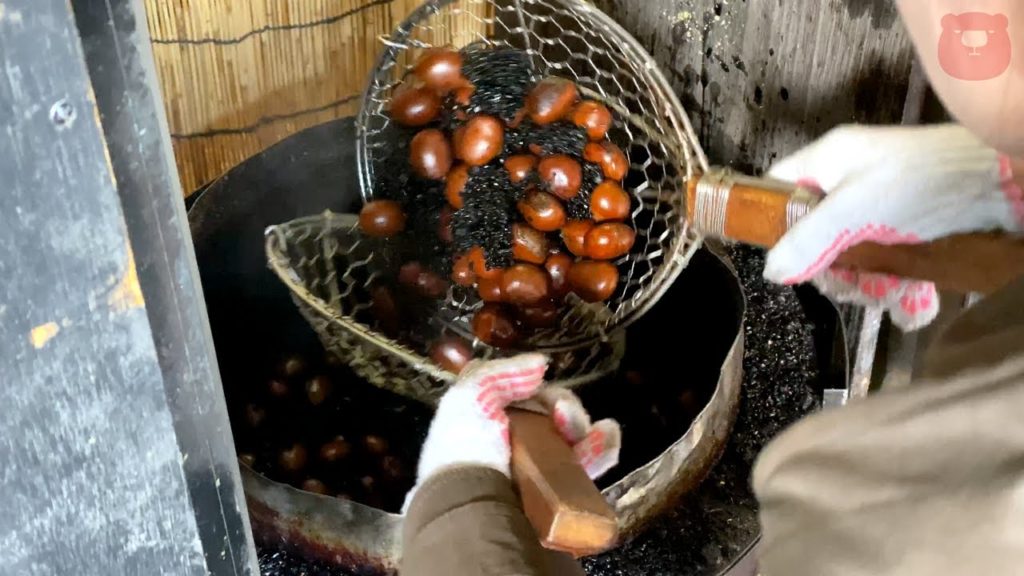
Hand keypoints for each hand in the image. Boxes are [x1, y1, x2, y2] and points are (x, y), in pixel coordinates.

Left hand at [405, 353, 620, 508]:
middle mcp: (514, 444)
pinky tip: (606, 436)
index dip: (537, 387)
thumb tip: (540, 364)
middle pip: (554, 413)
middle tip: (564, 418)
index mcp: (487, 420)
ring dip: (586, 427)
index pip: (524, 394)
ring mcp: (540, 469)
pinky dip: (603, 446)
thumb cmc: (465, 448)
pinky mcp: (562, 492)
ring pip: (575, 437)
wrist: (474, 508)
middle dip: (564, 407)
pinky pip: (590, 463)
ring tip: (587, 432)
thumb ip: (502, 372)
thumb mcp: (468, 396)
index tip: (540, 385)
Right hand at [764, 123, 1023, 330]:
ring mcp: (880, 205)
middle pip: (813, 231)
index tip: (784, 256)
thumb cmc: (920, 182)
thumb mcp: (853, 212)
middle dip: (828, 266)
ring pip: (849, 252)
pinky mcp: (908, 227)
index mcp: (827, 160)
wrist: (1000, 183)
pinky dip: (892, 283)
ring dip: (863, 281)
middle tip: (845, 284)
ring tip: (883, 294)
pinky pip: (884, 260)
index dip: (772, 221)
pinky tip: (905, 300)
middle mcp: (850, 180)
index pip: (778, 187)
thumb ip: (807, 241)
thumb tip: (772, 270)